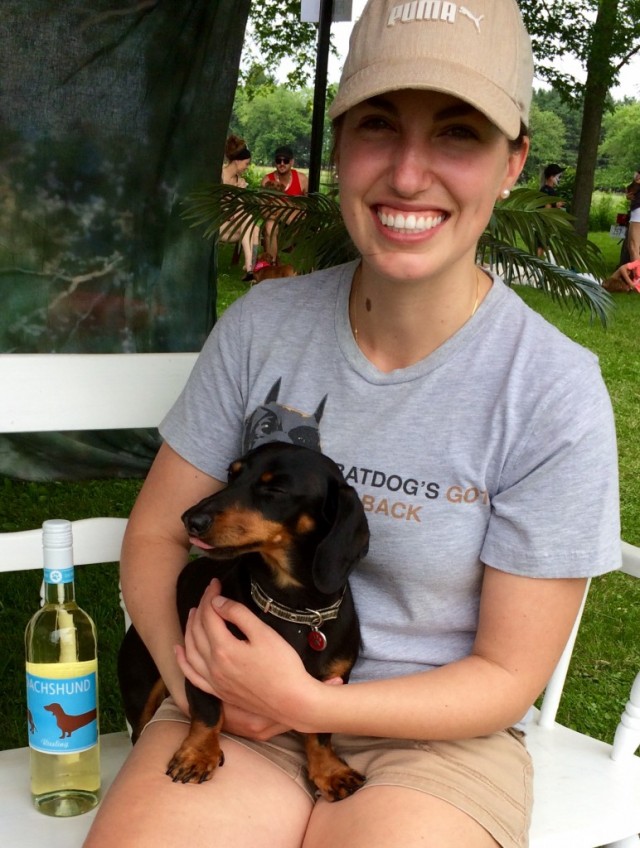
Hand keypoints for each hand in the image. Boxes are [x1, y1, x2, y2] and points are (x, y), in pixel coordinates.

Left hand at [174, 579, 335, 735]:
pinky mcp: (218, 692)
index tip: (216, 583)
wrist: (292, 702)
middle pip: (197, 631)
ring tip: (194, 614)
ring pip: (191, 650)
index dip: (210, 596)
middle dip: (201, 608)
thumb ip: (239, 615)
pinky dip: (182, 661)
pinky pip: (192, 676)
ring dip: (189, 629)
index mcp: (224, 649)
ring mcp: (214, 681)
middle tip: (208, 593)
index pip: (209, 615)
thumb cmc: (283, 666)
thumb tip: (217, 602)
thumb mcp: (264, 633)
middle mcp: (213, 666)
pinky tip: (179, 650)